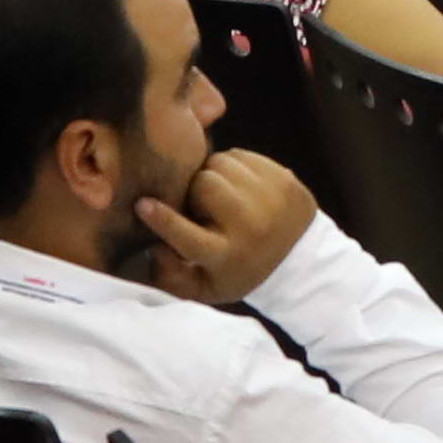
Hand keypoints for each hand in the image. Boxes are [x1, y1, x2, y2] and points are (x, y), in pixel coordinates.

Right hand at [130, 147, 317, 306]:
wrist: (299, 260)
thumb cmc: (240, 271)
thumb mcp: (206, 286)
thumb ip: (173, 275)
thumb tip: (154, 247)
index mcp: (226, 256)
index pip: (185, 234)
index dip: (161, 218)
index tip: (143, 205)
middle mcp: (249, 226)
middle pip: (203, 184)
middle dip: (194, 189)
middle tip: (199, 203)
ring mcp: (271, 199)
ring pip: (222, 163)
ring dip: (213, 174)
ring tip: (219, 193)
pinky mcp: (285, 179)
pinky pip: (243, 156)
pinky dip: (233, 166)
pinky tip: (238, 184)